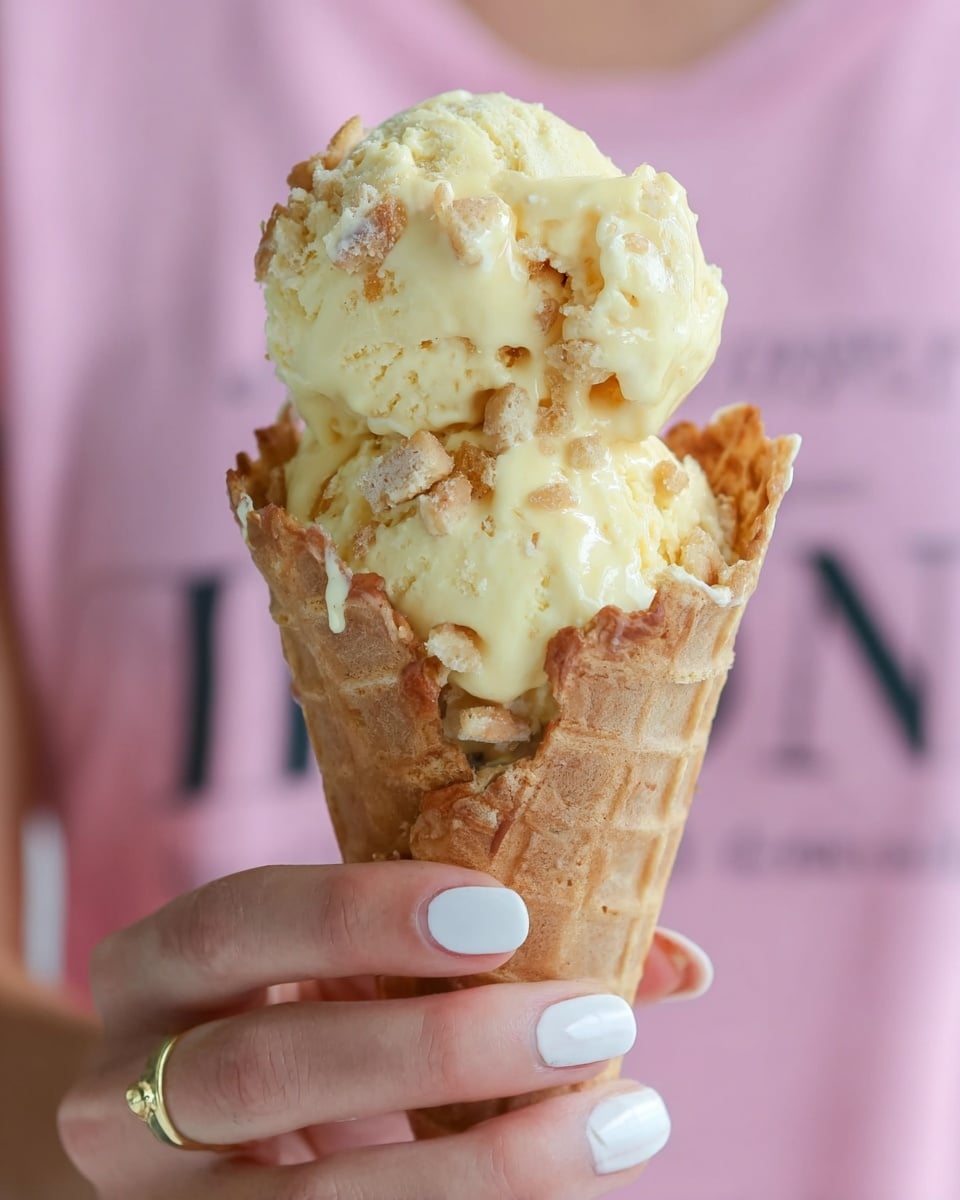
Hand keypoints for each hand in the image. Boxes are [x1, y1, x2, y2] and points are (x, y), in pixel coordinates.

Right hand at [59, 862, 709, 1197]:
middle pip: (260, 1072)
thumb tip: (679, 964)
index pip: (238, 923)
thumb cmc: (296, 1019)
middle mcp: (125, 1087)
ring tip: (620, 1125)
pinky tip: (564, 1195)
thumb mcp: (353, 971)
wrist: (182, 1146)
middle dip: (435, 1050)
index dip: (362, 915)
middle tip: (592, 1022)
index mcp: (158, 968)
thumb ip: (481, 953)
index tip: (505, 916)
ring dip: (478, 1170)